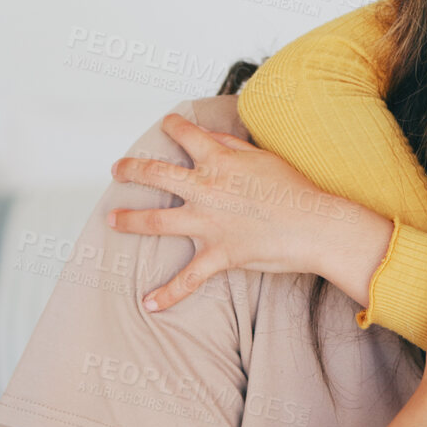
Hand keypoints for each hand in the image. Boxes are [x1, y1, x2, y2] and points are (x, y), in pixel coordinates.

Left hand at [108, 112, 385, 311]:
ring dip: (129, 220)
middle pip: (155, 174)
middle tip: (118, 170)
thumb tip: (209, 136)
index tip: (166, 124)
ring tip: (112, 219)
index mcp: (218, 161)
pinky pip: (188, 279)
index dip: (173, 125)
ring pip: (156, 222)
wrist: (315, 225)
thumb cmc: (295, 189)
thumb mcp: (263, 156)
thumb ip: (231, 145)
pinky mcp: (218, 254)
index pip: (186, 135)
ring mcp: (208, 223)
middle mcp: (205, 189)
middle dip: (131, 170)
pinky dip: (167, 294)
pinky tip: (148, 303)